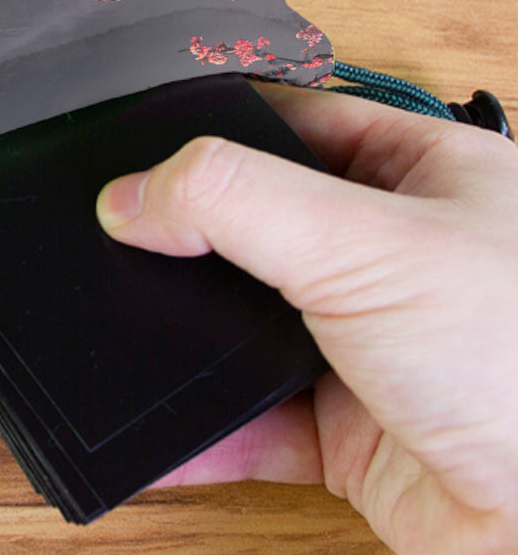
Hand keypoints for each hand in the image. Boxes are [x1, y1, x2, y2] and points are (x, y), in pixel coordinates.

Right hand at [96, 83, 517, 554]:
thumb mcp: (362, 241)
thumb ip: (233, 201)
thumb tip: (134, 194)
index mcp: (428, 177)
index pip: (300, 124)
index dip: (222, 131)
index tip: (146, 148)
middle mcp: (402, 258)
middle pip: (264, 226)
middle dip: (194, 240)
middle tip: (125, 238)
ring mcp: (373, 346)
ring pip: (252, 326)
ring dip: (194, 338)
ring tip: (131, 327)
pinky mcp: (350, 430)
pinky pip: (254, 419)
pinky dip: (206, 429)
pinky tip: (164, 430)